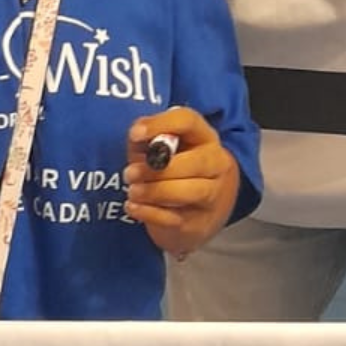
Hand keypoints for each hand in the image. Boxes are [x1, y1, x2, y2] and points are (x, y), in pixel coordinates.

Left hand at [124, 107, 239, 258]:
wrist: (203, 209)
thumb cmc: (177, 168)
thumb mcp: (161, 148)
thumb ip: (147, 138)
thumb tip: (136, 135)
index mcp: (204, 136)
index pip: (189, 121)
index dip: (161, 124)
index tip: (135, 135)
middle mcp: (216, 163)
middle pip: (194, 162)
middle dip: (157, 169)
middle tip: (129, 173)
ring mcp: (213, 195)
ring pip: (188, 192)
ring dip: (154, 191)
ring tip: (132, 191)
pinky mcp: (200, 224)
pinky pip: (175, 218)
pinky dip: (149, 213)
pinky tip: (133, 207)